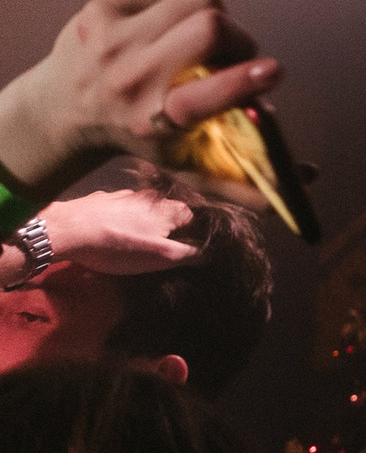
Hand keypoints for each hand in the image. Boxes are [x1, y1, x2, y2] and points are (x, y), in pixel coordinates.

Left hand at [0, 0, 279, 199]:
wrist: (60, 109)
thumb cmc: (140, 136)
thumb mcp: (185, 166)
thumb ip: (245, 181)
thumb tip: (310, 179)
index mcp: (158, 119)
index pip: (204, 97)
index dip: (243, 82)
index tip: (272, 72)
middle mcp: (132, 77)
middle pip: (210, 28)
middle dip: (238, 36)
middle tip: (236, 53)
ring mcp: (114, 37)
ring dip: (216, 14)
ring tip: (204, 37)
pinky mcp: (104, 6)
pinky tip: (176, 21)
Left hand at [38, 190, 199, 274]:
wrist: (68, 230)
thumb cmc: (118, 245)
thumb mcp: (160, 257)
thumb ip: (188, 254)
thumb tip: (209, 253)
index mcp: (171, 209)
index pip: (196, 220)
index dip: (194, 237)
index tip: (186, 252)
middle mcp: (152, 197)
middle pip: (169, 215)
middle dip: (168, 232)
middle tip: (158, 252)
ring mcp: (127, 195)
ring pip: (145, 212)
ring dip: (144, 226)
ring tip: (131, 244)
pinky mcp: (104, 199)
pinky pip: (122, 211)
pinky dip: (122, 222)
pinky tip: (110, 235)